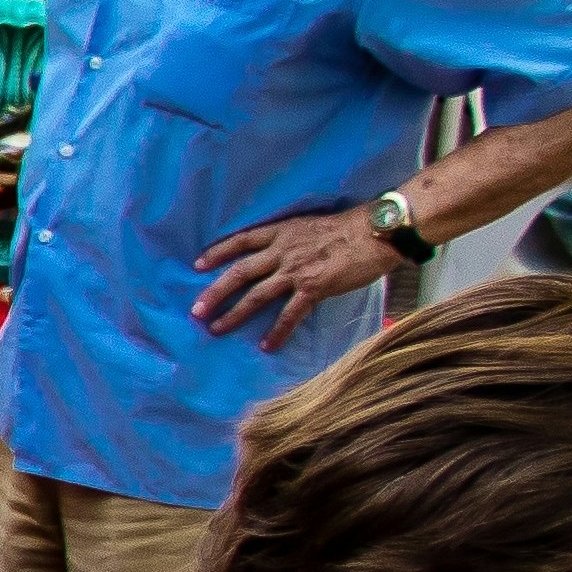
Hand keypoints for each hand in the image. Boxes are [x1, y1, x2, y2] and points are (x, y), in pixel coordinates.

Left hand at [193, 202, 414, 345]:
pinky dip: (277, 331)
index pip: (241, 241)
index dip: (218, 252)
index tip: (197, 265)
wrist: (376, 232)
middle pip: (239, 272)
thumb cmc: (348, 228)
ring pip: (257, 295)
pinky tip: (267, 345)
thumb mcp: (309, 225)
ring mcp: (296, 271)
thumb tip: (278, 255)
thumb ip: (290, 239)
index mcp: (281, 232)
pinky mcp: (314, 288)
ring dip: (234, 314)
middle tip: (196, 310)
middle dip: (215, 292)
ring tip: (216, 329)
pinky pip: (290, 314)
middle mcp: (282, 251)